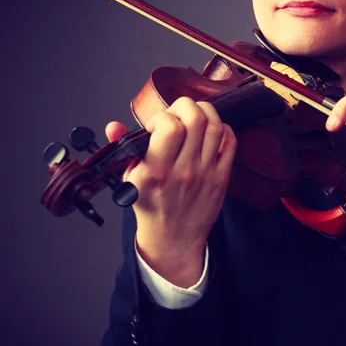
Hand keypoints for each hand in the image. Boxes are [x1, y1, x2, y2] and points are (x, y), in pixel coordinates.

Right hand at [105, 97, 236, 285]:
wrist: (174, 239)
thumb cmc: (151, 207)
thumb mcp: (129, 180)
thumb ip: (124, 149)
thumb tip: (114, 125)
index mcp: (156, 171)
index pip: (169, 126)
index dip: (162, 116)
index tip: (156, 126)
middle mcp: (184, 171)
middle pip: (196, 119)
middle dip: (185, 106)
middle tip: (176, 115)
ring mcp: (206, 174)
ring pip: (216, 126)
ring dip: (205, 112)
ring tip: (193, 118)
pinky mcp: (222, 178)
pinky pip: (231, 143)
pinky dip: (223, 128)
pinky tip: (210, 131)